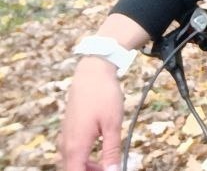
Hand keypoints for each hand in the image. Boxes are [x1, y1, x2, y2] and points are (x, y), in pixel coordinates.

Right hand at [59, 55, 123, 170]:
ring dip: (87, 167)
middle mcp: (66, 145)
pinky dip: (84, 158)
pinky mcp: (68, 130)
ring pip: (72, 162)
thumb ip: (111, 151)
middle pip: (73, 169)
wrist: (92, 72)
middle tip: (110, 168)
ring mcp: (65, 136)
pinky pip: (72, 152)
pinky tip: (99, 154)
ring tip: (107, 165)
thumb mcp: (113, 125)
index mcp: (75, 147)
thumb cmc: (103, 96)